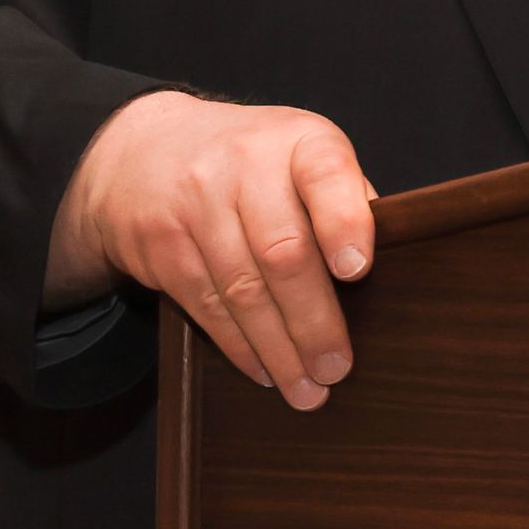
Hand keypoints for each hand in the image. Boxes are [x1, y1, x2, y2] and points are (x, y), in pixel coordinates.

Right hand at [47, 92, 376, 409]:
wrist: (145, 150)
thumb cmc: (253, 162)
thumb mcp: (302, 155)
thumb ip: (341, 200)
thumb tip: (382, 270)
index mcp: (298, 140)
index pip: (325, 174)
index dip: (343, 222)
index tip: (357, 270)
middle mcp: (244, 164)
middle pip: (283, 251)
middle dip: (314, 320)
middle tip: (336, 368)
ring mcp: (196, 203)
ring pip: (242, 289)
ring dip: (278, 349)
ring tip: (307, 388)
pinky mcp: (161, 244)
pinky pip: (206, 306)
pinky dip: (240, 346)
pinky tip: (265, 370)